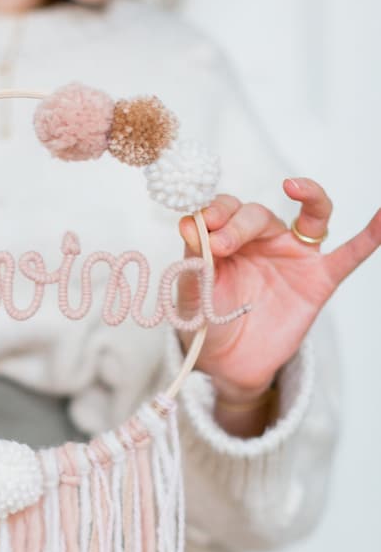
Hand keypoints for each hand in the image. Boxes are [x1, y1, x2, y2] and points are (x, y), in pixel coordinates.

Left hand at [176, 178, 380, 400]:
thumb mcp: (192, 293)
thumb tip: (188, 223)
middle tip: (221, 245)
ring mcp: (294, 257)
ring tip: (294, 186)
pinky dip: (370, 235)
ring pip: (310, 216)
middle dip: (239, 223)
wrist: (227, 365)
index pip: (225, 210)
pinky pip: (350, 254)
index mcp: (228, 238)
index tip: (201, 228)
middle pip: (258, 214)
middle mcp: (263, 240)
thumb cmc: (207, 322)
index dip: (214, 213)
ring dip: (308, 196)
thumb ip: (194, 259)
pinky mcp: (319, 280)